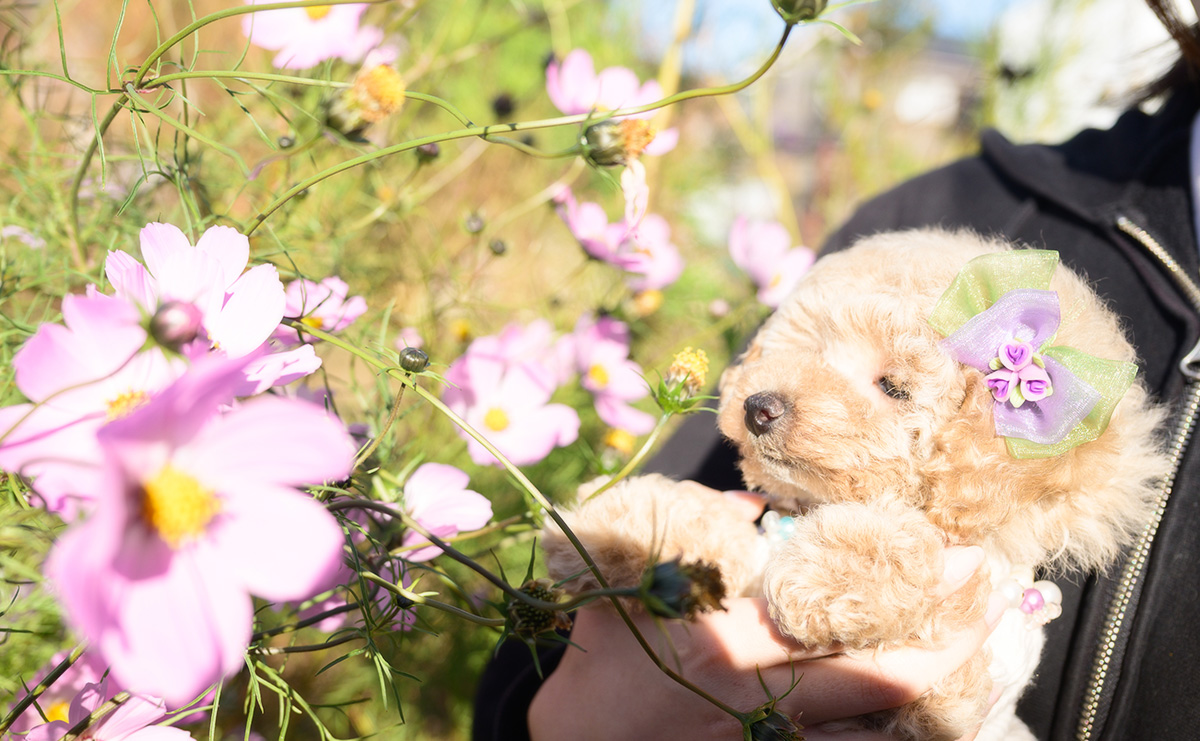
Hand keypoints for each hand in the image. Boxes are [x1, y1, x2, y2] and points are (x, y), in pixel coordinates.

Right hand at [528, 546, 1002, 740]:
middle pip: (882, 681)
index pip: (840, 619)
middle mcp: (764, 700)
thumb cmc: (599, 664)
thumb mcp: (623, 584)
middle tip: (996, 595)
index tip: (955, 558)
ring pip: (876, 728)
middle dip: (949, 639)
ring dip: (934, 687)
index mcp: (730, 645)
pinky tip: (926, 707)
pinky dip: (890, 731)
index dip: (909, 593)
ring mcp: (771, 740)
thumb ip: (685, 533)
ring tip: (981, 645)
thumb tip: (751, 506)